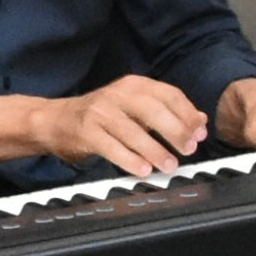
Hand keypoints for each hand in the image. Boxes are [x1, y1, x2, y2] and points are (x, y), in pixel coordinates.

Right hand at [31, 75, 213, 178]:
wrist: (55, 120)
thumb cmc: (100, 117)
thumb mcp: (134, 108)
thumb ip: (165, 112)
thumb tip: (199, 121)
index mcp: (133, 85)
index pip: (168, 94)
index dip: (187, 114)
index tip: (199, 133)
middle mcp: (117, 94)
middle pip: (153, 109)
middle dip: (175, 130)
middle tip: (188, 149)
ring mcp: (100, 112)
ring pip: (133, 130)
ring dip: (154, 149)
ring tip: (169, 165)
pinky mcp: (86, 131)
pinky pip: (111, 147)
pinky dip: (129, 159)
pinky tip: (142, 170)